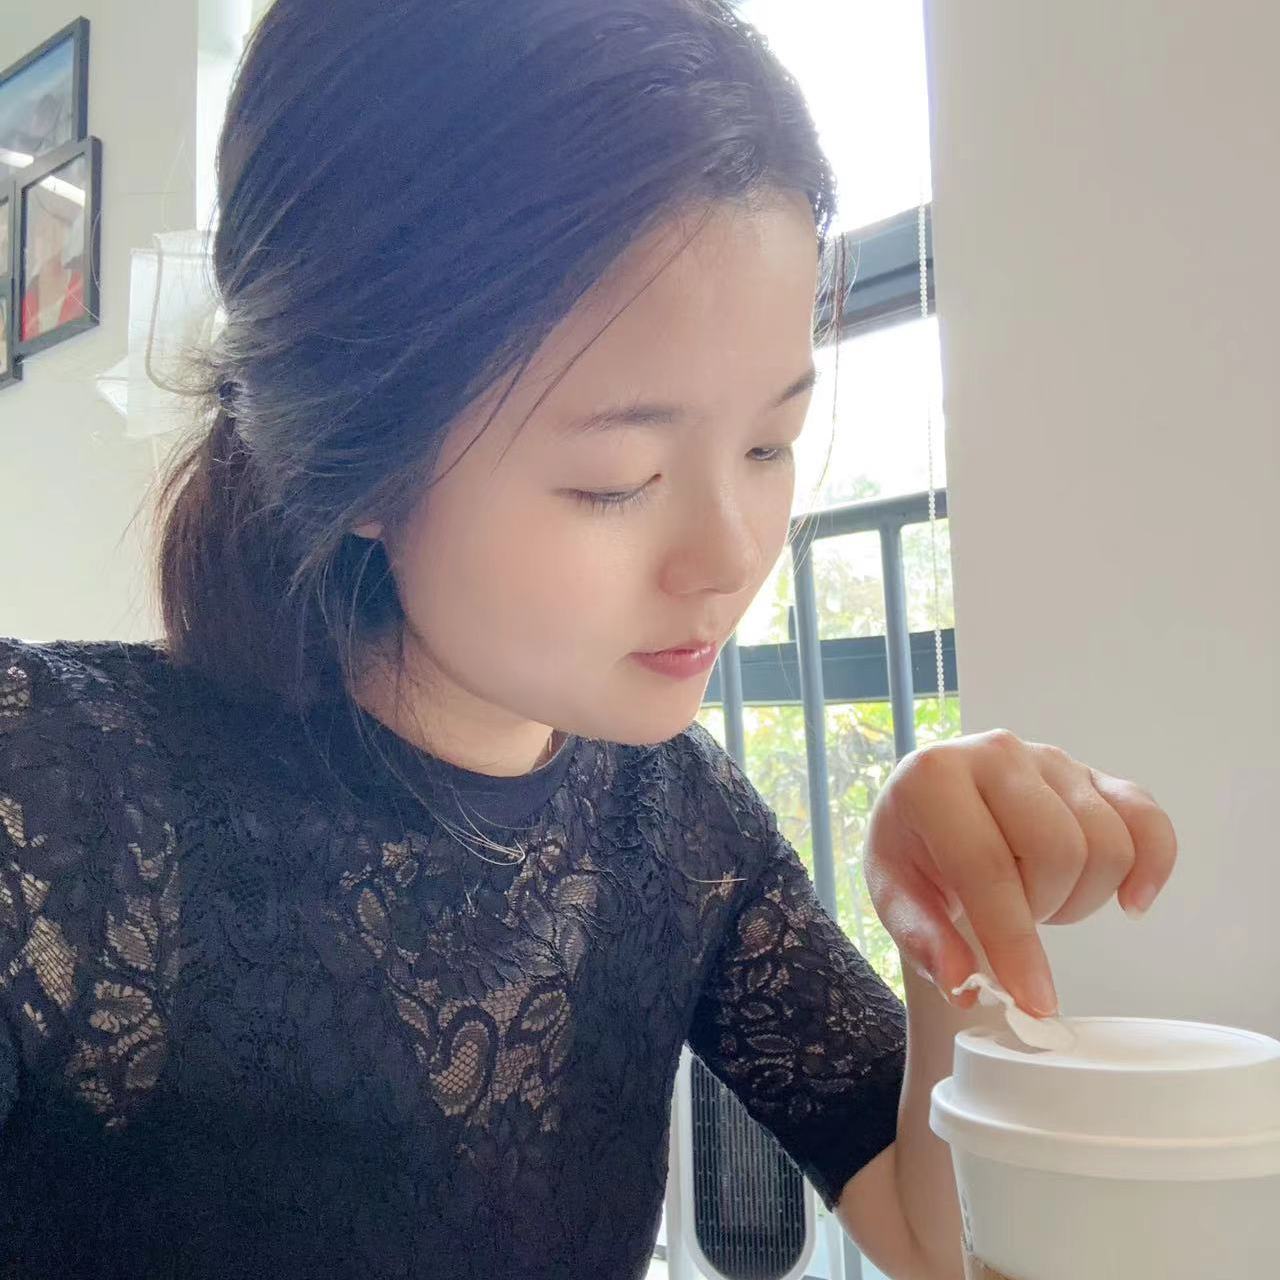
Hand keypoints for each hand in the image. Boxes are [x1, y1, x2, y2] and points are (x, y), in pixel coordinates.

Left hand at [864, 729, 1177, 1016]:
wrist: (931, 807)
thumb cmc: (913, 850)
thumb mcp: (893, 895)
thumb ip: (924, 941)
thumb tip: (966, 985)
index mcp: (934, 777)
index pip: (987, 865)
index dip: (1014, 940)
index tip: (1032, 1000)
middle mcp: (997, 753)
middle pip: (1059, 851)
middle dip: (1044, 909)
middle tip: (1015, 918)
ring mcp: (1051, 759)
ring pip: (1106, 843)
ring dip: (1081, 896)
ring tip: (1039, 898)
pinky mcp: (1093, 774)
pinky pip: (1147, 819)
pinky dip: (1153, 866)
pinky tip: (1130, 902)